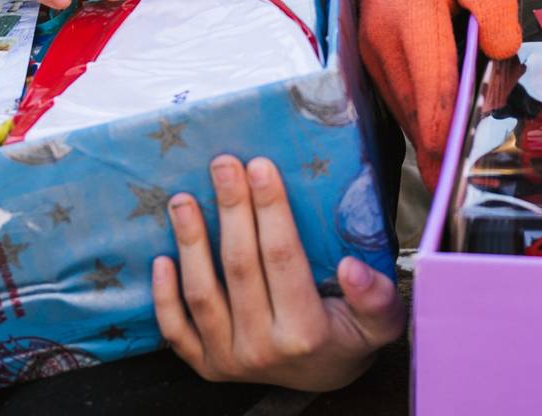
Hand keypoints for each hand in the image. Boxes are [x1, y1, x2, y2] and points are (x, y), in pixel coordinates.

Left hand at [153, 156, 402, 392]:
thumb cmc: (350, 338)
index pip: (283, 258)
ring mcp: (228, 359)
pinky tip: (161, 258)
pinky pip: (175, 330)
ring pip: (202, 294)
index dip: (270, 210)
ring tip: (183, 199)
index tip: (261, 166)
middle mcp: (262, 348)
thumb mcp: (380, 323)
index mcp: (305, 331)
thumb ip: (376, 297)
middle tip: (223, 165)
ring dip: (190, 242)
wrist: (321, 378)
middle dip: (230, 210)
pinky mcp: (205, 365)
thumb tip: (352, 266)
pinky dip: (164, 296)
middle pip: (240, 268)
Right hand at [356, 0, 520, 185]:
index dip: (440, 131)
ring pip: (405, 114)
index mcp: (410, 16)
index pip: (428, 84)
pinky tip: (442, 151)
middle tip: (458, 199)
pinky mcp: (374, 66)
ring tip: (454, 185)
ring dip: (428, 147)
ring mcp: (373, 58)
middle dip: (435, 157)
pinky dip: (421, 129)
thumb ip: (494, 5)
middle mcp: (383, 45)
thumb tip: (502, 52)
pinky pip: (401, 104)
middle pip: (415, 112)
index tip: (451, 169)